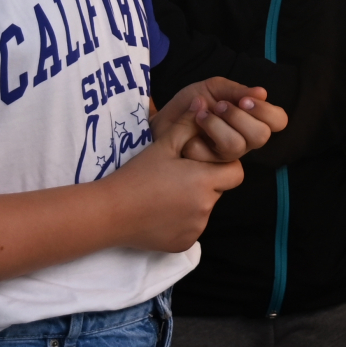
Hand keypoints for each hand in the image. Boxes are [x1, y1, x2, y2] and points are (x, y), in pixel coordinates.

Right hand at [106, 120, 248, 252]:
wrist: (110, 213)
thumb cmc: (136, 175)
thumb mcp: (162, 146)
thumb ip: (187, 124)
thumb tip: (204, 102)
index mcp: (203, 181)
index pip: (235, 173)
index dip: (223, 165)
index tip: (202, 162)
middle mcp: (205, 208)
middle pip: (219, 191)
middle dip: (206, 182)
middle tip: (179, 177)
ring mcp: (196, 228)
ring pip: (205, 210)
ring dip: (193, 201)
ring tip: (165, 194)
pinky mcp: (184, 244)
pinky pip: (192, 228)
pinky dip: (182, 220)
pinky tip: (161, 212)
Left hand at [152, 78, 286, 163]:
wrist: (161, 121)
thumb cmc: (191, 105)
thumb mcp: (212, 89)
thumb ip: (236, 91)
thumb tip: (262, 92)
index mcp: (251, 120)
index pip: (278, 121)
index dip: (266, 111)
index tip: (245, 100)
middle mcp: (244, 140)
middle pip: (260, 136)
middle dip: (239, 117)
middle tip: (221, 106)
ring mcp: (226, 157)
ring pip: (235, 146)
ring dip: (216, 126)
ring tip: (200, 115)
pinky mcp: (208, 169)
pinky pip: (208, 156)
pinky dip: (195, 138)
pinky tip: (187, 133)